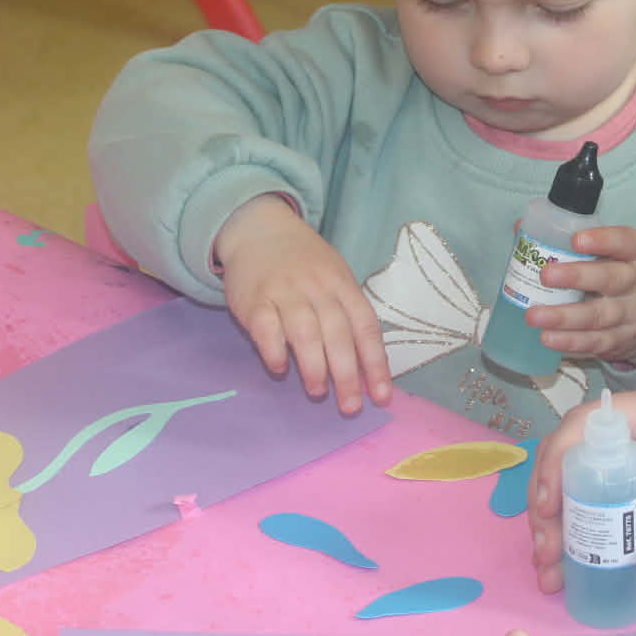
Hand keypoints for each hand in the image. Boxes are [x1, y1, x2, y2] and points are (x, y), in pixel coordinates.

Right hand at [213, 193, 391, 413]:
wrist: (259, 229)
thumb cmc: (304, 262)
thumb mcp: (335, 278)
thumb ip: (348, 317)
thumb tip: (366, 370)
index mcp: (342, 285)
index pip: (365, 326)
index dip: (376, 363)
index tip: (382, 396)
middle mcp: (317, 288)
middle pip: (338, 333)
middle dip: (347, 374)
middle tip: (350, 406)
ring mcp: (285, 292)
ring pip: (305, 331)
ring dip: (313, 365)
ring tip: (318, 392)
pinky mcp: (254, 298)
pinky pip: (265, 326)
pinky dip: (274, 349)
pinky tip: (279, 367)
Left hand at [524, 224, 635, 364]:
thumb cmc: (621, 275)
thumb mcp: (612, 253)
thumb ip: (574, 242)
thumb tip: (522, 230)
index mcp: (635, 254)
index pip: (624, 242)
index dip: (602, 240)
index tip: (576, 239)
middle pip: (611, 279)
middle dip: (576, 277)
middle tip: (545, 275)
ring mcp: (630, 315)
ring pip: (598, 316)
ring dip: (563, 317)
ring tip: (533, 315)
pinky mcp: (620, 340)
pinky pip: (594, 342)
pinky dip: (570, 342)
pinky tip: (548, 337)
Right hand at [529, 387, 635, 592]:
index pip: (588, 425)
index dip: (558, 462)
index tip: (547, 508)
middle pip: (572, 459)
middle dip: (550, 504)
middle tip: (544, 552)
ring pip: (580, 491)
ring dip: (559, 528)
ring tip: (549, 573)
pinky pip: (602, 519)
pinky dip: (582, 544)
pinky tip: (569, 575)